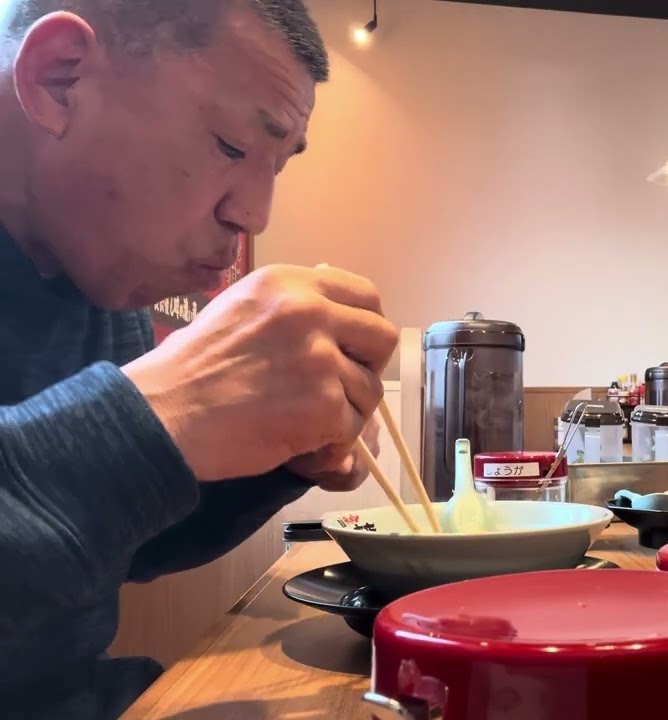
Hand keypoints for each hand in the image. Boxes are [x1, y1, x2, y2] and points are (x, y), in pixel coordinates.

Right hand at [124, 264, 398, 481]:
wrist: (162, 413)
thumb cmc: (193, 367)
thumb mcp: (242, 307)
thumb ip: (293, 304)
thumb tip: (339, 314)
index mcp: (291, 284)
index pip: (366, 295)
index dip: (366, 325)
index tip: (354, 346)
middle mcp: (311, 313)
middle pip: (382, 337)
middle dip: (368, 366)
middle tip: (341, 386)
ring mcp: (320, 359)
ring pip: (369, 389)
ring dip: (347, 411)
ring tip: (307, 418)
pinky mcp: (324, 405)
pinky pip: (353, 426)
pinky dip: (333, 440)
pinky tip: (301, 439)